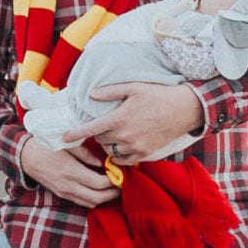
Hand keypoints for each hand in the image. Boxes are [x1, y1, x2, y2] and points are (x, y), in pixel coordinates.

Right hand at [19, 137, 119, 209]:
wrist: (26, 156)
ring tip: (112, 188)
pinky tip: (98, 190)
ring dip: (104, 198)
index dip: (113, 180)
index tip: (119, 173)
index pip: (99, 183)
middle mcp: (68, 185)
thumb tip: (101, 163)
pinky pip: (82, 202)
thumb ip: (86, 154)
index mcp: (71, 171)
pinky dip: (93, 199)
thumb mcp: (68, 144)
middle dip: (112, 193)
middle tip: (121, 184)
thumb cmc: (47, 146)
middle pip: (97, 197)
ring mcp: (64, 192)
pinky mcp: (62, 194)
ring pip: (90, 203)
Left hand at [85, 80, 205, 164]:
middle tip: (106, 125)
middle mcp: (125, 135)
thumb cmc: (158, 95)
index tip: (63, 139)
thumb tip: (91, 94)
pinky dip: (120, 155)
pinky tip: (123, 146)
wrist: (184, 110)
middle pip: (100, 141)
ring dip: (109, 145)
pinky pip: (124, 160)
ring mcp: (135, 147)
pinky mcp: (145, 154)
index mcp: (119, 118)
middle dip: (99, 134)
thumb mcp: (133, 87)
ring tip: (115, 135)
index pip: (91, 129)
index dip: (75, 134)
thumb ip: (110, 92)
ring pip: (111, 152)